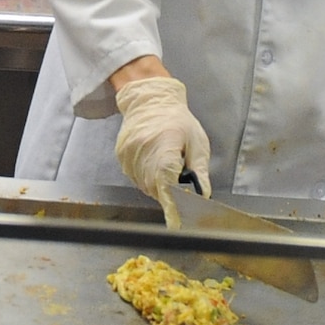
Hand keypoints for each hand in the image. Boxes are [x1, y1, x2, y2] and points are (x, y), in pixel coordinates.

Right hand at [113, 75, 210, 218]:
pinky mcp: (122, 157)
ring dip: (158, 185)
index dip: (173, 206)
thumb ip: (199, 170)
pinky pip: (136, 178)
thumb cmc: (177, 120)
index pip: (167, 184)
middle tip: (179, 184)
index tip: (177, 223)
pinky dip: (147, 178)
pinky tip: (153, 164)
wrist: (150, 101)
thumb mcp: (197, 142)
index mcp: (165, 147)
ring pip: (145, 185)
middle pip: (156, 188)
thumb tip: (203, 194)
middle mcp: (143, 153)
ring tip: (166, 166)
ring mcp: (129, 156)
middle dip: (170, 193)